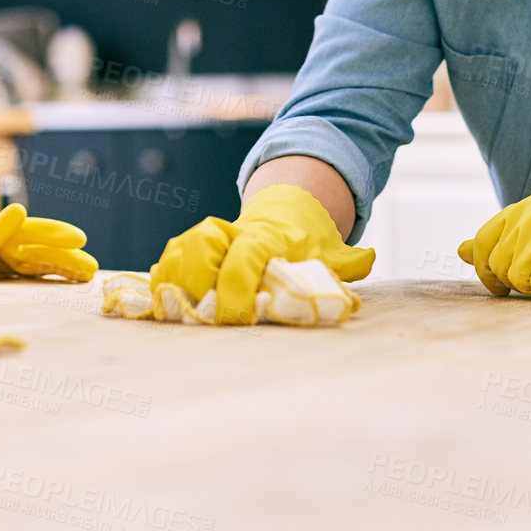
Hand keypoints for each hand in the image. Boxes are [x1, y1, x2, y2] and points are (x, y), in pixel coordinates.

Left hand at [0, 204, 97, 283]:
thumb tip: (19, 209)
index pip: (27, 232)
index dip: (52, 234)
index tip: (76, 238)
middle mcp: (4, 247)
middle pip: (40, 248)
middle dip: (66, 255)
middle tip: (91, 264)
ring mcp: (10, 265)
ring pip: (44, 263)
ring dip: (68, 267)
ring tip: (90, 273)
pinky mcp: (14, 282)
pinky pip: (40, 277)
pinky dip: (59, 278)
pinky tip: (78, 280)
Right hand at [149, 184, 375, 323]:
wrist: (286, 212)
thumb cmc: (309, 242)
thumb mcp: (332, 251)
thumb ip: (348, 260)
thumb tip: (366, 258)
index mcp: (268, 236)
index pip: (246, 254)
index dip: (237, 286)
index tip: (237, 317)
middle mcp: (232, 232)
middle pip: (201, 246)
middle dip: (197, 284)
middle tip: (204, 318)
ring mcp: (209, 239)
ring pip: (179, 250)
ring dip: (176, 283)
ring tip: (182, 313)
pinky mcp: (191, 248)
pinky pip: (168, 261)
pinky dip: (164, 283)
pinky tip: (167, 306)